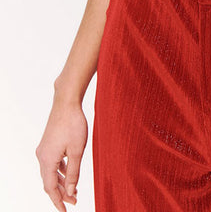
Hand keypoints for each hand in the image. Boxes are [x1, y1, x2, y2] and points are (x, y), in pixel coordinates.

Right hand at [35, 95, 87, 210]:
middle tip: (74, 201)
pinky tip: (68, 172)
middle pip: (49, 181)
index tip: (65, 211)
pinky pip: (52, 162)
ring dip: (61, 182)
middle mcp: (41, 156)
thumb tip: (70, 191)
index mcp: (47, 160)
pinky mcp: (47, 143)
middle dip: (61, 193)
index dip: (58, 201)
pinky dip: (59, 170)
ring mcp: (43, 149)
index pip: (50, 188)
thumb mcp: (77, 151)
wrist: (67, 102)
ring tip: (73, 190)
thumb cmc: (73, 124)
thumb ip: (73, 173)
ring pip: (50, 172)